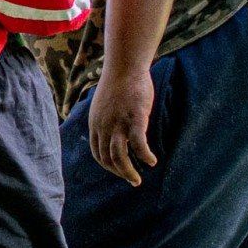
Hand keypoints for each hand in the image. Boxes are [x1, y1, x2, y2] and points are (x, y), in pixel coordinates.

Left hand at [88, 64, 157, 185]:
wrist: (124, 66)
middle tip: (133, 181)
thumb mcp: (104, 105)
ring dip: (128, 172)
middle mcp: (104, 126)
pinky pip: (139, 144)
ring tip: (138, 180)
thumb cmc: (118, 84)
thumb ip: (106, 120)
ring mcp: (118, 123)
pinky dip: (145, 156)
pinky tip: (152, 161)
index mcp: (95, 124)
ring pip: (119, 157)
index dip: (109, 166)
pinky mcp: (135, 118)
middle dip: (120, 173)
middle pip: (108, 159)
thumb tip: (114, 132)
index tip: (120, 172)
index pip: (98, 154)